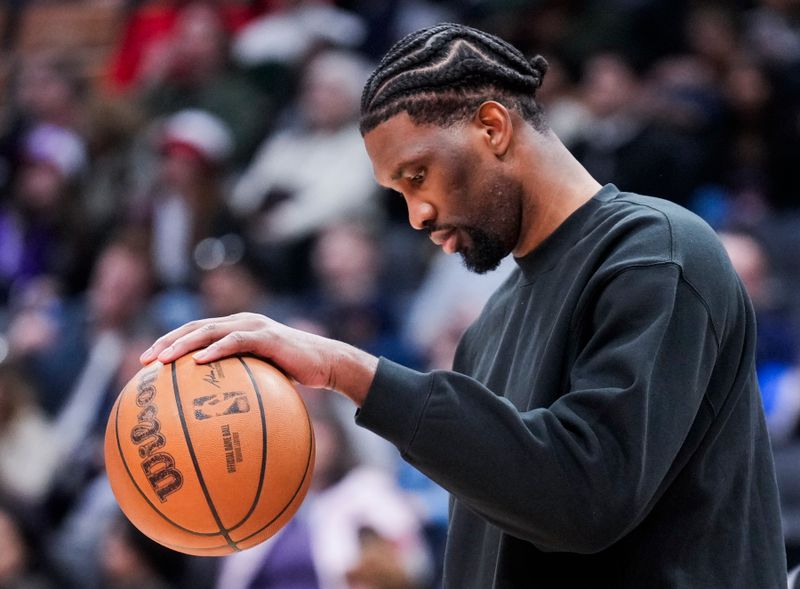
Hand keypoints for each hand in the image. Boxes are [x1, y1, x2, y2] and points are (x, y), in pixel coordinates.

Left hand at [139, 312, 377, 404]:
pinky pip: (236, 341)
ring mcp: (254, 326)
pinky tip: (198, 362)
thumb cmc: (295, 376)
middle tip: (145, 361)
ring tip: (164, 359)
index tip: (146, 363)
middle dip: (167, 342)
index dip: (169, 343)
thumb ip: (239, 389)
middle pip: (195, 327)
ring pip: (210, 330)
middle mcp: (241, 322)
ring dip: (184, 343)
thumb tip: (214, 421)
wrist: (327, 365)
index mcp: (236, 329)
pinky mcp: (267, 336)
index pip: (195, 331)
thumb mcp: (262, 382)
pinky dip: (215, 349)